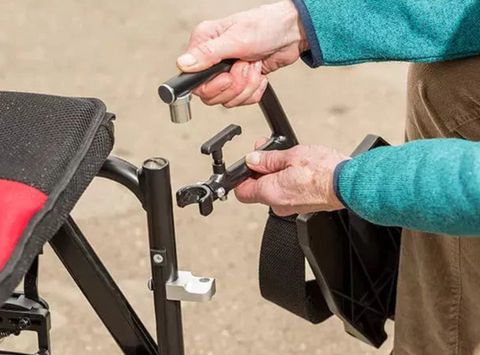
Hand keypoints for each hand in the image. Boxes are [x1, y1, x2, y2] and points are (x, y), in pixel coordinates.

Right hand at [176, 0, 307, 107]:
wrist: (291, 34)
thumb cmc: (265, 26)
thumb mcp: (235, 39)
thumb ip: (208, 53)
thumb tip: (183, 64)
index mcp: (204, 44)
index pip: (193, 81)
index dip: (212, 86)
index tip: (227, 77)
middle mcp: (212, 60)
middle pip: (211, 95)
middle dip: (235, 85)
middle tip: (246, 67)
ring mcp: (226, 72)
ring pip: (228, 99)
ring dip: (247, 86)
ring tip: (254, 66)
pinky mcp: (241, 82)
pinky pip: (241, 100)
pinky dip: (255, 90)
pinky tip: (260, 74)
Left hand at [235, 139, 349, 215]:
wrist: (348, 185)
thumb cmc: (324, 172)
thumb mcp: (292, 155)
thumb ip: (268, 159)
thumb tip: (252, 160)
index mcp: (270, 193)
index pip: (242, 192)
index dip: (242, 176)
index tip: (248, 164)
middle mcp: (278, 205)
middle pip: (258, 189)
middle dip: (261, 170)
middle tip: (268, 153)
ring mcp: (290, 208)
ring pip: (274, 190)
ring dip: (276, 174)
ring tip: (288, 158)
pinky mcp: (302, 206)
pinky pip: (287, 193)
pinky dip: (288, 181)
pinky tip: (298, 169)